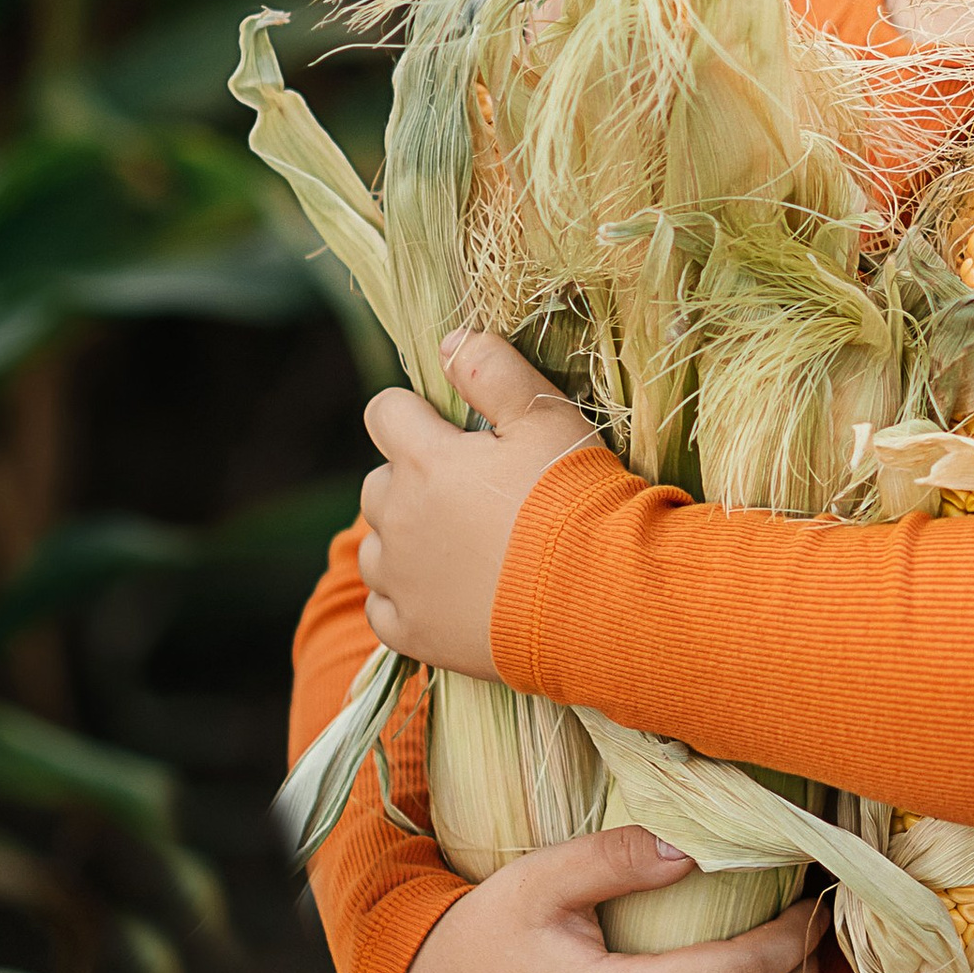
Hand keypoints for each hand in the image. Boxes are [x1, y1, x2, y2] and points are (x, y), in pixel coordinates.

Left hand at [360, 332, 596, 677]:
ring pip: (375, 547)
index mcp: (424, 461)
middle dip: (411, 480)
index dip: (415, 413)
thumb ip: (493, 370)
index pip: (384, 412)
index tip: (452, 428)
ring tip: (462, 545)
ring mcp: (402, 581)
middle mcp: (398, 520)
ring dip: (404, 540)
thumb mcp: (547, 418)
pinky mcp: (414, 633)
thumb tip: (450, 339)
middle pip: (377, 483)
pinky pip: (384, 608)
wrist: (598, 597)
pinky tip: (448, 593)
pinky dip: (406, 597)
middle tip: (471, 491)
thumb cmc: (576, 499)